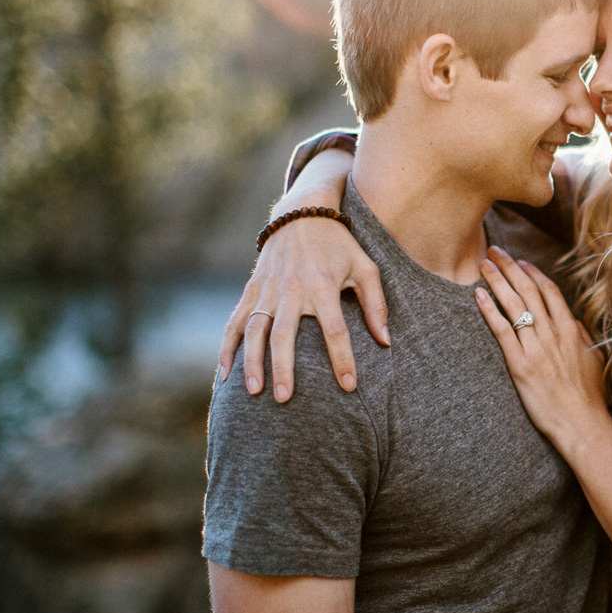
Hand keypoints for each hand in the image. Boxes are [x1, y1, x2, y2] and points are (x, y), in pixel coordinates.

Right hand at [217, 152, 387, 400]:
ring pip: (254, 331)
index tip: (350, 386)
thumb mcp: (365, 266)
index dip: (343, 359)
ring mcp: (267, 290)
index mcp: (323, 285)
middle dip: (284, 368)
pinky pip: (235, 322)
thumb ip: (376, 304)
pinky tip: (226, 374)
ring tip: (254, 392)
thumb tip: (385, 341)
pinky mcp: (251, 290)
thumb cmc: (339, 245)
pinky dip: (227, 348)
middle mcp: (291, 289)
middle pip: (285, 334)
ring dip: (252, 362)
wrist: (301, 214)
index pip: (335, 329)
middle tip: (286, 399)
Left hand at [473, 247, 611, 449]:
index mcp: (570, 329)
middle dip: (509, 266)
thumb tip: (570, 320)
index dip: (532, 273)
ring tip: (483, 264)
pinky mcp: (520, 365)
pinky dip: (489, 310)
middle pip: (527, 290)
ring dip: (496, 280)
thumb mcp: (593, 358)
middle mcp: (552, 333)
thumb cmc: (589, 396)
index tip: (520, 261)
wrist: (582, 424)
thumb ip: (579, 336)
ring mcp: (535, 348)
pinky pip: (501, 331)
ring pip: (513, 304)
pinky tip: (477, 295)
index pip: (549, 291)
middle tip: (494, 250)